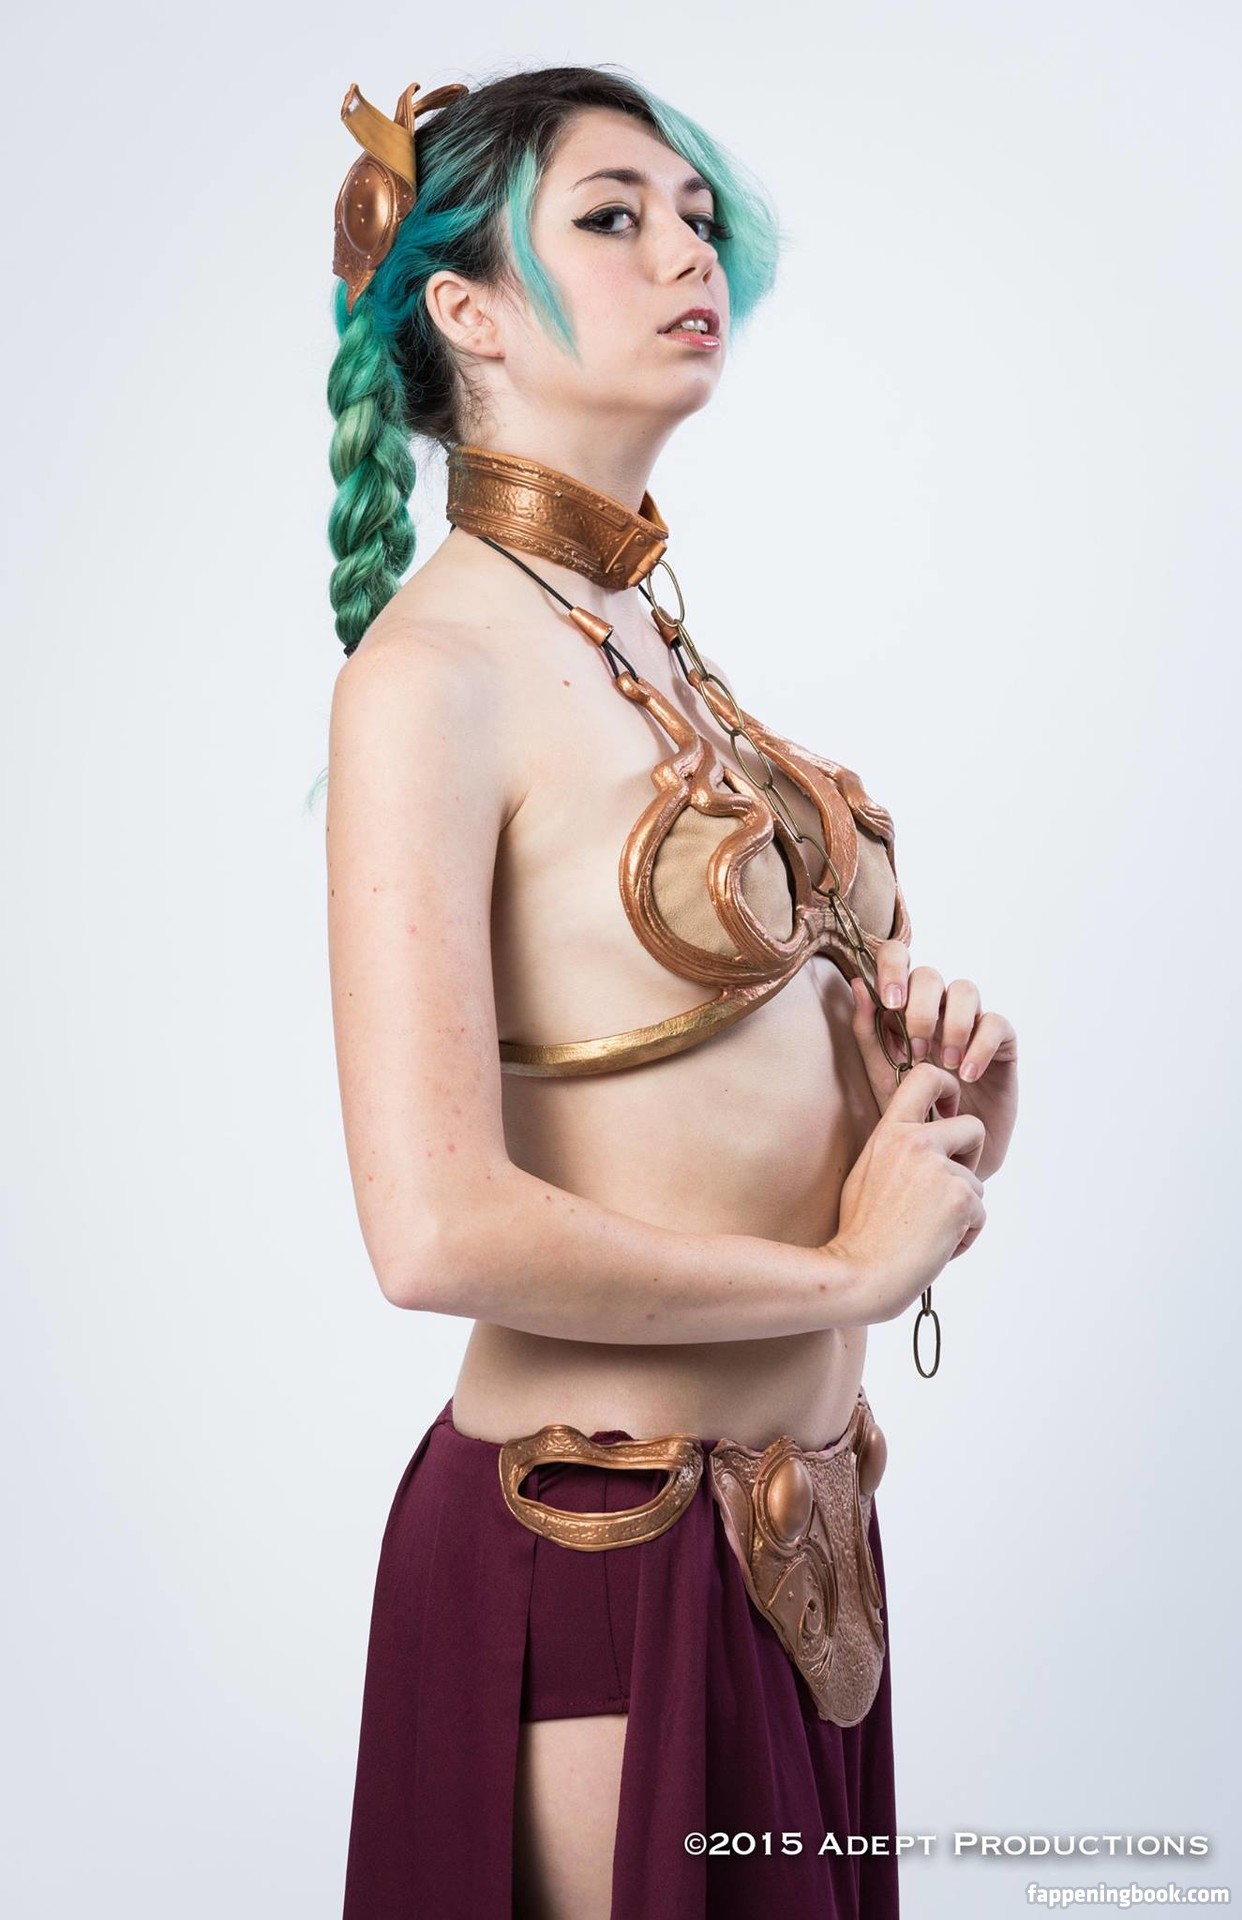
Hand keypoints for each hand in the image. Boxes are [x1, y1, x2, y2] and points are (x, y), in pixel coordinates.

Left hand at [847, 942, 1017, 1181]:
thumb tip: (856, 984)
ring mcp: (970, 1023)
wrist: (950, 1155)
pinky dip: (980, 1046)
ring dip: (951, 1026)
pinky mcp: (1001, 1043)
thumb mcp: (883, 1075)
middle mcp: (937, 1009)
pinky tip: (966, 1075)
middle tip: (915, 1051)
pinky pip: (995, 1023)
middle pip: (930, 975)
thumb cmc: (913, 1113)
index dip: (893, 966)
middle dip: (920, 1009)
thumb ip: (868, 1032)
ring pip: (965, 989)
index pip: (899, 958)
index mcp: (904, 1008)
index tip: (890, 1001)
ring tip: (945, 1067)